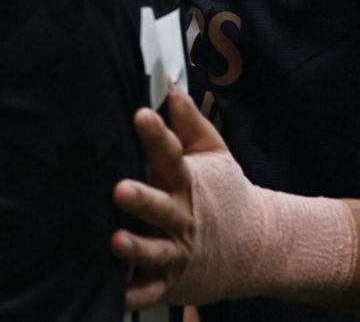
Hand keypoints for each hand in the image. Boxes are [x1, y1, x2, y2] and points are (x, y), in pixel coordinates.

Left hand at [113, 82, 250, 307]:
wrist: (260, 248)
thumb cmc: (224, 193)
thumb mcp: (213, 154)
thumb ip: (187, 120)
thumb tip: (167, 81)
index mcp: (187, 181)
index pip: (171, 153)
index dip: (156, 135)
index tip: (141, 114)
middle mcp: (182, 216)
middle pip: (160, 206)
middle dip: (141, 199)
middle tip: (120, 189)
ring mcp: (178, 250)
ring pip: (155, 250)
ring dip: (136, 248)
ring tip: (116, 242)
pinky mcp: (173, 280)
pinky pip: (151, 290)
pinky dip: (135, 295)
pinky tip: (115, 295)